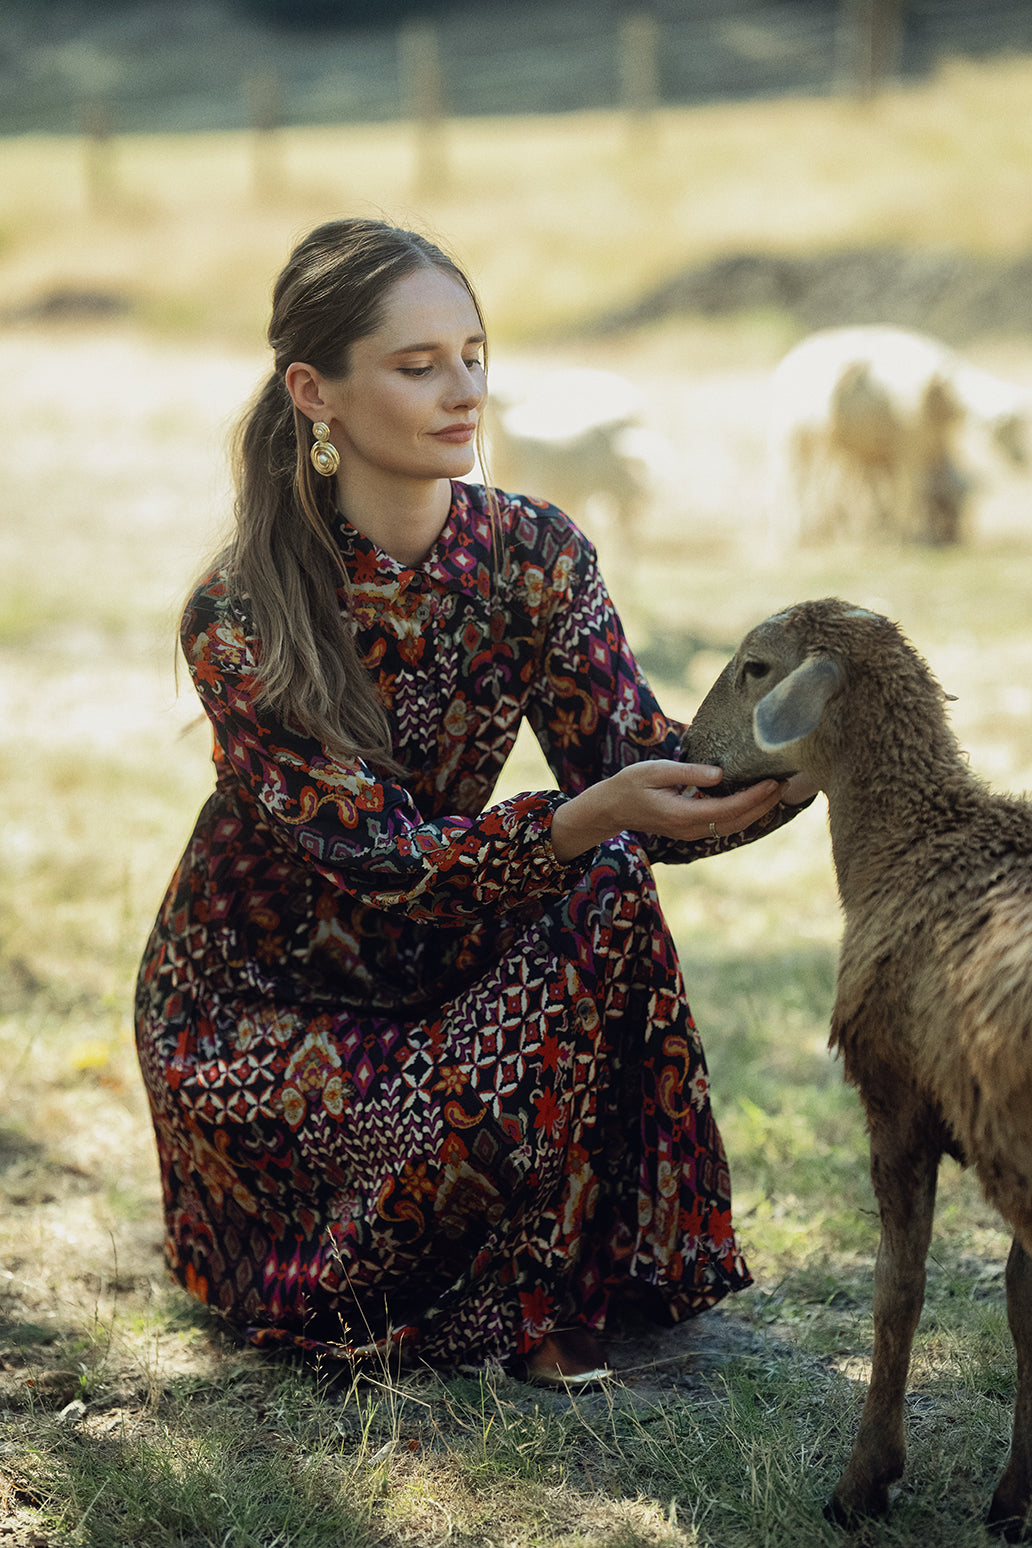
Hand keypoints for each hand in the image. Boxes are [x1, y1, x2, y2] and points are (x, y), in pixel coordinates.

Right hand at [550, 761, 785, 862]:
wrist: (611, 808)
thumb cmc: (630, 784)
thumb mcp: (655, 771)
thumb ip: (688, 773)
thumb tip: (720, 774)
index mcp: (682, 814)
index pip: (728, 809)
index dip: (753, 797)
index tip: (772, 781)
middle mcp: (690, 829)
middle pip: (737, 822)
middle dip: (763, 805)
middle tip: (785, 783)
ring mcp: (691, 833)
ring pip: (734, 827)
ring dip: (757, 811)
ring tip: (777, 790)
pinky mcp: (691, 830)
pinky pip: (725, 825)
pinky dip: (744, 814)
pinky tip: (756, 800)